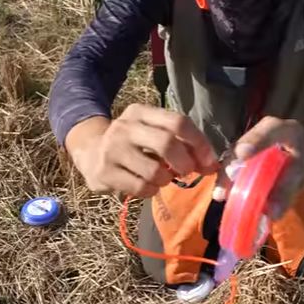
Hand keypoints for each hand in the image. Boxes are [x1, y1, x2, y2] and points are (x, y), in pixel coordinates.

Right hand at [65, 104, 218, 196]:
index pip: (177, 122)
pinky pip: (141, 188)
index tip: (208, 161)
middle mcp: (125, 127)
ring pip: (154, 171)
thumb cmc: (132, 144)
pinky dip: (151, 191)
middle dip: (185, 163)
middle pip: (167, 143)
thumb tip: (212, 166)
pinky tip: (148, 186)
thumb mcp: (152, 133)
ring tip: (162, 178)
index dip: (199, 143)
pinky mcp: (105, 172)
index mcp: (140, 112)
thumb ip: (182, 144)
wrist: (90, 152)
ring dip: (166, 180)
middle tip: (187, 172)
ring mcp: (112, 149)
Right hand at [212, 116, 303, 218]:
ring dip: (226, 177)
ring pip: (234, 157)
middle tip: (224, 185)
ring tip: (220, 194)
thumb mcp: (303, 173)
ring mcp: (251, 143)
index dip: (255, 142)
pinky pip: (234, 166)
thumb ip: (288, 190)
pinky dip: (229, 181)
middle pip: (243, 146)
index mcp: (282, 129)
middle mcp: (262, 132)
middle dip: (232, 167)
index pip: (268, 131)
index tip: (244, 154)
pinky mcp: (245, 156)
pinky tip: (223, 194)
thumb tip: (272, 213)